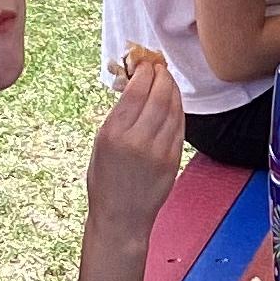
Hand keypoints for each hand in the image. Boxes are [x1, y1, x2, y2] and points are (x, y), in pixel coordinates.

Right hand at [85, 50, 182, 236]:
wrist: (121, 217)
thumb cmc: (105, 181)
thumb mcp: (100, 144)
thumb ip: (118, 116)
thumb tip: (134, 87)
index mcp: (113, 133)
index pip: (136, 91)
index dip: (144, 72)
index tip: (144, 63)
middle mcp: (137, 140)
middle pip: (158, 95)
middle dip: (161, 75)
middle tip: (159, 67)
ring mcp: (158, 150)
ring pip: (173, 108)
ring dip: (172, 89)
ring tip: (167, 79)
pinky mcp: (173, 159)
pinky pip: (179, 125)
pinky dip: (178, 108)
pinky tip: (174, 101)